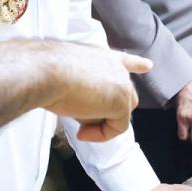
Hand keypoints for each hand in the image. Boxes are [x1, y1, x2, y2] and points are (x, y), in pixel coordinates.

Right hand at [0, 39, 151, 140]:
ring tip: (75, 120)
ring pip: (119, 114)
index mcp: (100, 56)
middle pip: (120, 97)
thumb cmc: (43, 71)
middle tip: (76, 116)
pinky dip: (100, 135)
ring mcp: (122, 83)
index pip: (123, 60)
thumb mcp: (61, 75)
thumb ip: (77, 86)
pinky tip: (81, 130)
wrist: (44, 69)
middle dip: (102, 112)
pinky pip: (117, 129)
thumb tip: (72, 99)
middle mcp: (115, 66)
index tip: (148, 65)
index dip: (136, 64)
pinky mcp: (122, 102)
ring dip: (98, 123)